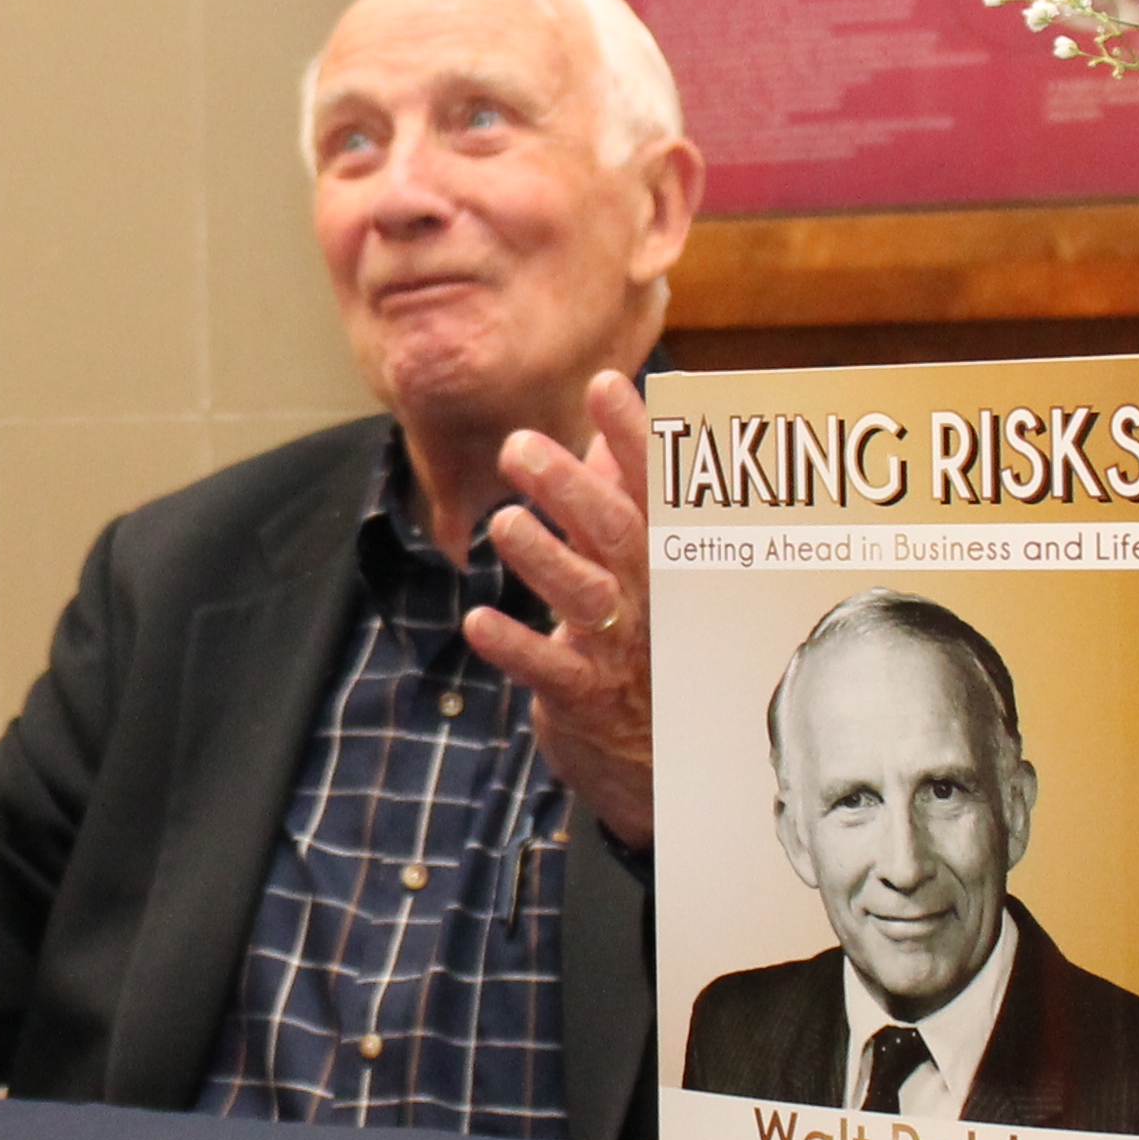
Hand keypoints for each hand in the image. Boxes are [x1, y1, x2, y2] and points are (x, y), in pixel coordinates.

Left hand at [463, 371, 657, 850]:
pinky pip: (551, 671)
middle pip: (616, 534)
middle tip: (519, 445)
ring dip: (544, 560)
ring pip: (586, 599)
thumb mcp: (640, 569)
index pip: (653, 488)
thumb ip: (624, 502)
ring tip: (504, 523)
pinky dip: (516, 647)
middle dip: (571, 489)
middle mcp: (649, 596)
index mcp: (662, 557)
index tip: (605, 384)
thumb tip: (607, 434)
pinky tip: (477, 622)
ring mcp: (621, 648)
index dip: (631, 437)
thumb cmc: (646, 641)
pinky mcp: (588, 699)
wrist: (660, 756)